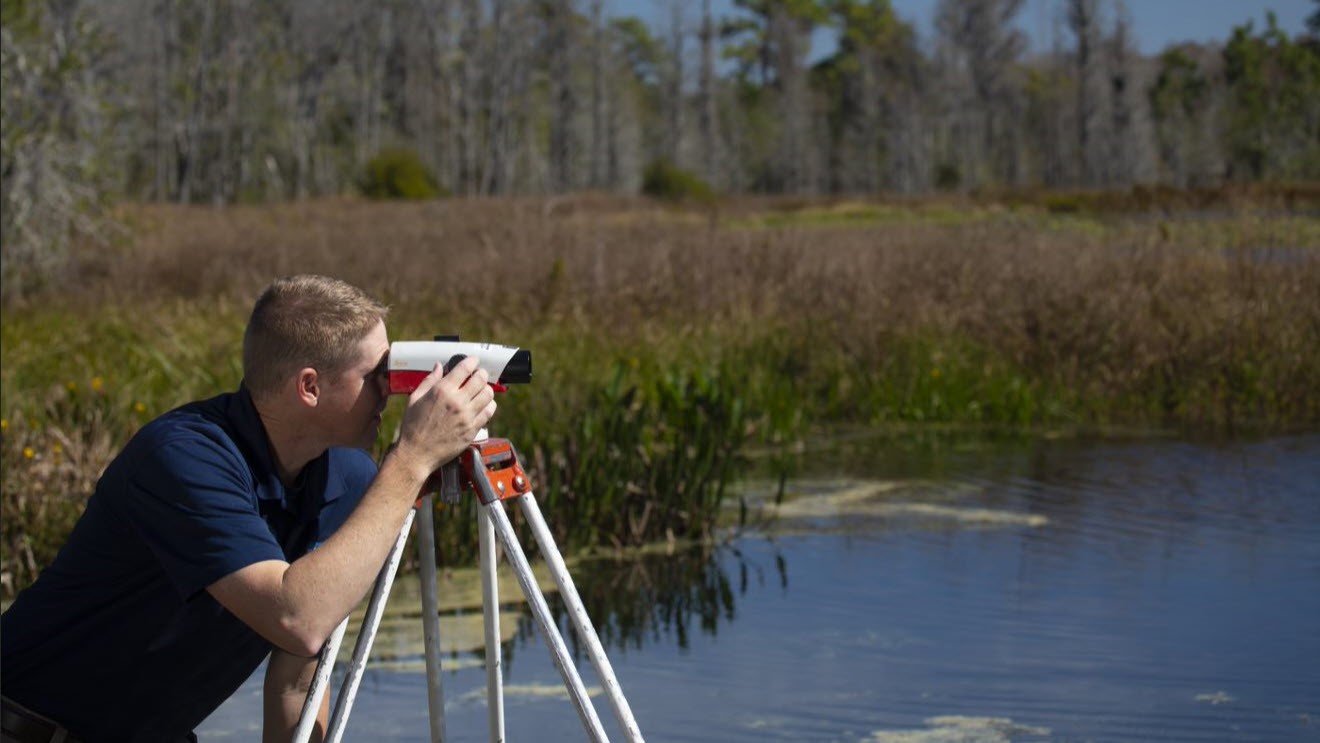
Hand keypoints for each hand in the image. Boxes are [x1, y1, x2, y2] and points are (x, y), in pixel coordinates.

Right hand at [392, 355, 496, 477]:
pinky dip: (489, 405)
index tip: (473, 361)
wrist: (416, 454)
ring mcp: (466, 416)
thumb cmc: (413, 427)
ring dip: (486, 389)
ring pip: (488, 394)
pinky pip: (489, 412)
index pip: (465, 368)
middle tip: (478, 375)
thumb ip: (429, 380)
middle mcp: (457, 401)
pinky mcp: (472, 429)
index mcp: (442, 391)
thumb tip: (439, 366)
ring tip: (481, 390)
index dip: (472, 361)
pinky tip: (483, 405)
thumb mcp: (415, 399)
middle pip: (481, 379)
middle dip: (481, 374)